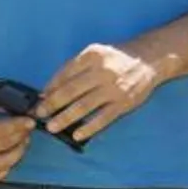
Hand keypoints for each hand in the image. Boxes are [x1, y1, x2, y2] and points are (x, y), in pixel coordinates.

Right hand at [0, 88, 34, 183]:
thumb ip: (1, 101)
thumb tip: (27, 106)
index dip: (17, 126)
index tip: (29, 121)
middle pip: (2, 146)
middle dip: (21, 136)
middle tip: (28, 128)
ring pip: (1, 165)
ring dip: (17, 153)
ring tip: (22, 140)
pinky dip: (5, 168)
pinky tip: (10, 155)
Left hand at [39, 44, 163, 142]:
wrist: (149, 59)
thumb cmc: (117, 58)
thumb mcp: (96, 54)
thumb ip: (75, 69)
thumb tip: (50, 89)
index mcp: (91, 56)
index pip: (64, 74)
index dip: (49, 88)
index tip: (38, 99)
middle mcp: (101, 71)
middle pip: (70, 91)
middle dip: (51, 104)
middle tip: (38, 114)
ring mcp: (113, 88)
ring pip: (84, 106)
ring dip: (65, 118)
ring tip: (52, 127)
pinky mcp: (124, 103)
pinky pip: (103, 118)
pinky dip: (89, 127)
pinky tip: (77, 135)